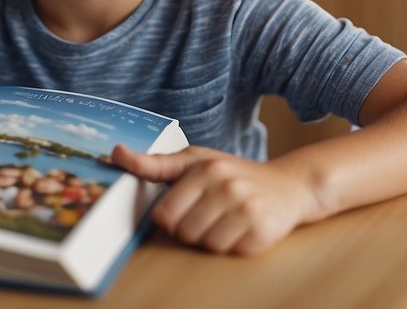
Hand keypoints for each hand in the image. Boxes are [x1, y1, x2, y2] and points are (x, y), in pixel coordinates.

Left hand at [112, 144, 316, 255]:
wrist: (289, 186)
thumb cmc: (234, 175)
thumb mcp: (196, 161)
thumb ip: (156, 163)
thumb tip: (117, 153)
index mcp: (204, 168)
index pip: (165, 213)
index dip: (172, 218)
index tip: (186, 208)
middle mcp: (225, 185)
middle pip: (184, 232)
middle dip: (192, 229)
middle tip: (210, 214)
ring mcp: (245, 207)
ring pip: (206, 244)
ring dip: (213, 238)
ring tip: (227, 220)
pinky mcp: (261, 230)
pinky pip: (229, 252)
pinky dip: (233, 245)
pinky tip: (242, 228)